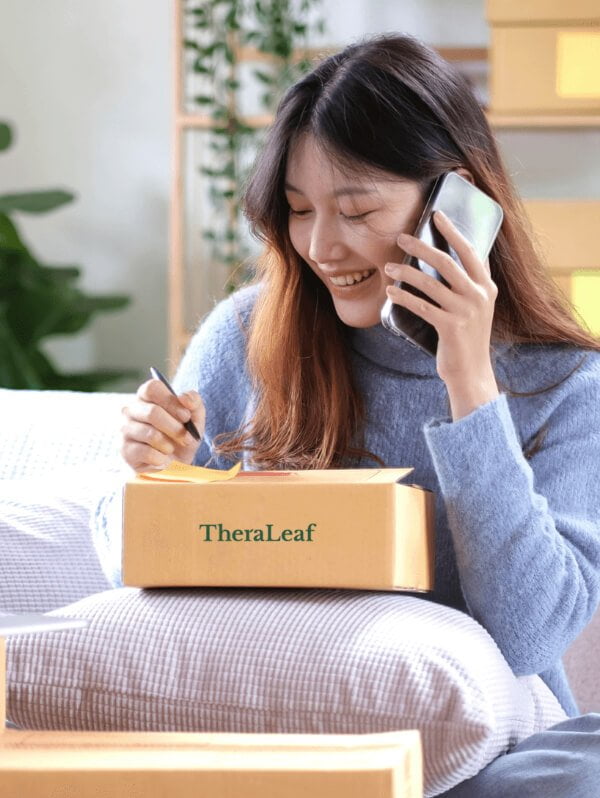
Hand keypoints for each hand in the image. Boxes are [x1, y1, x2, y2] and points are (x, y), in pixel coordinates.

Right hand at [120, 379, 205, 471]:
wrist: (176, 464)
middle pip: (152, 412)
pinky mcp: (125, 449)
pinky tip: (162, 459)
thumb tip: (184, 397)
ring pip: (150, 434)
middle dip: (175, 428)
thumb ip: (194, 402)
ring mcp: (125, 429)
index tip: (186, 416)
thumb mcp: (195, 418)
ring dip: (169, 445)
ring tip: (172, 449)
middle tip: (187, 438)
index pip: (152, 388)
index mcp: (146, 397)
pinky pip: (146, 452)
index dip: (171, 402)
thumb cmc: (182, 435)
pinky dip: (161, 458)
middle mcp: (131, 410)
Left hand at [384, 210, 499, 417]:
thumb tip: (444, 261)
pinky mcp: (451, 327)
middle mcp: (479, 296)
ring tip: (388, 267)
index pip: (470, 251)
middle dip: (421, 246)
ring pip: (430, 283)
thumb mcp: (475, 308)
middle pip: (447, 262)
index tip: (436, 216)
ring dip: (405, 272)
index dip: (453, 231)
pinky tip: (390, 292)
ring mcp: (466, 312)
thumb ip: (467, 286)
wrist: (471, 372)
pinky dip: (403, 297)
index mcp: (487, 287)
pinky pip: (421, 306)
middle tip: (401, 237)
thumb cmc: (467, 338)